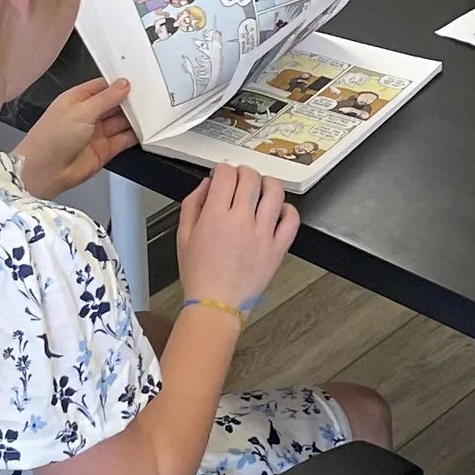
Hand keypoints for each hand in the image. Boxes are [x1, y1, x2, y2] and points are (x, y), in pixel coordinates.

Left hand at [16, 76, 134, 198]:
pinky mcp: (104, 150)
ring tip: (148, 112)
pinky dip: (134, 136)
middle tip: (146, 96)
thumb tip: (122, 85)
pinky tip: (143, 130)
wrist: (44, 172)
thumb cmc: (50, 139)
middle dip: (128, 100)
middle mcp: (87, 116)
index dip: (118, 84)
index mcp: (77, 100)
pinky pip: (123, 140)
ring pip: (121, 121)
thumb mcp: (81, 111)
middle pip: (114, 104)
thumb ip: (105, 98)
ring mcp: (96, 133)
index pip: (102, 87)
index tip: (135, 81)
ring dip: (133, 118)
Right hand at [175, 164, 298, 308]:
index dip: (223, 169)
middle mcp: (241, 221)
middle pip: (251, 178)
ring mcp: (263, 234)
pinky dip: (287, 209)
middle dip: (244, 172)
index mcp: (215, 216)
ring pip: (274, 192)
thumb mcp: (183, 235)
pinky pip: (291, 220)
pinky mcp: (278, 248)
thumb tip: (207, 185)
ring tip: (262, 187)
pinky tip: (278, 210)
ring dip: (268, 183)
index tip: (222, 174)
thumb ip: (193, 204)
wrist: (216, 305)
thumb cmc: (199, 275)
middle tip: (240, 178)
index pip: (226, 174)